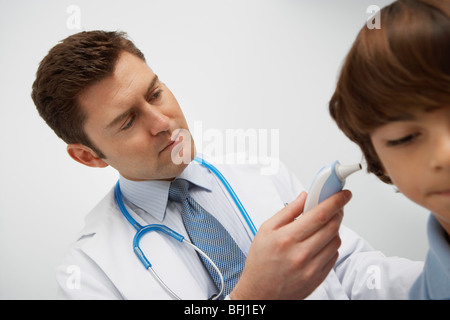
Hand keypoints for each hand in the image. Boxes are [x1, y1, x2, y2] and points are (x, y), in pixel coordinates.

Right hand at [230, 190, 351, 299]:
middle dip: (338, 212)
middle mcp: (301, 254)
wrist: (260, 292)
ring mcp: (312, 268)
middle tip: (335, 206)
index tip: (343, 194)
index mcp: (287, 238)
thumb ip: (287, 212)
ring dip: (334, 229)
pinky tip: (319, 242)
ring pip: (336, 241)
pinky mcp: (318, 278)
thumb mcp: (265, 230)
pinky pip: (333, 256)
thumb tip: (304, 197)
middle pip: (332, 226)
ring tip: (323, 226)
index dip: (335, 201)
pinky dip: (331, 245)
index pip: (319, 215)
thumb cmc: (260, 262)